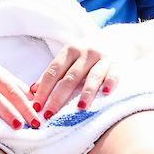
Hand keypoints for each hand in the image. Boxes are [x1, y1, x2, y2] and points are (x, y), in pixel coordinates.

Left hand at [31, 23, 153, 119]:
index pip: (53, 72)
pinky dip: (110, 83)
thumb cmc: (88, 53)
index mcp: (69, 51)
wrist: (119, 39)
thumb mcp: (69, 57)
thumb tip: (33, 90)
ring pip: (92, 77)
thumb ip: (54, 73)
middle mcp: (85, 53)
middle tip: (50, 115)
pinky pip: (115, 74)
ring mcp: (103, 58)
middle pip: (70, 78)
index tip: (36, 106)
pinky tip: (106, 93)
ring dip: (85, 93)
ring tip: (78, 109)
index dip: (43, 89)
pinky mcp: (119, 64)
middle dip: (58, 98)